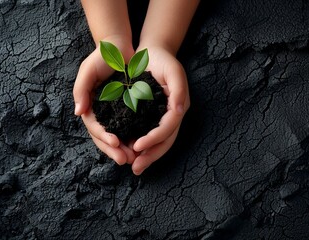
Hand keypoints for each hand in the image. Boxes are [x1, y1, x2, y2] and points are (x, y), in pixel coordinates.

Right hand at [73, 36, 134, 164]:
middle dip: (114, 151)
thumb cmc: (101, 57)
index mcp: (90, 107)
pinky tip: (143, 147)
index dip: (103, 138)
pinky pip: (130, 129)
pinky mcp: (128, 111)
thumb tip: (78, 112)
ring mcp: (114, 114)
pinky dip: (135, 139)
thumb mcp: (88, 70)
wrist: (119, 49)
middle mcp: (101, 113)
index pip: (95, 128)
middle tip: (126, 160)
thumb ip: (81, 89)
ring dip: (125, 150)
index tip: (115, 143)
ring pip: (118, 138)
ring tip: (135, 158)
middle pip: (105, 138)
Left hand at [128, 46, 189, 174]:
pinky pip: (147, 134)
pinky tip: (129, 152)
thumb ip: (179, 91)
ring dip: (146, 156)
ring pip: (157, 142)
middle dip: (150, 156)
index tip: (137, 146)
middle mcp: (172, 116)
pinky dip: (140, 145)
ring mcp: (162, 118)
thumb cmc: (164, 61)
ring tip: (133, 166)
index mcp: (178, 108)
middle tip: (136, 168)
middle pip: (164, 141)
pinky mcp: (150, 116)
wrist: (153, 54)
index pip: (168, 129)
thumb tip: (179, 112)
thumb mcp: (174, 71)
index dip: (154, 139)